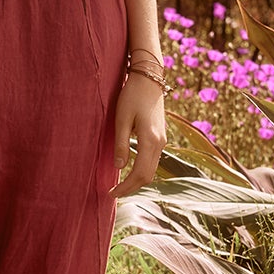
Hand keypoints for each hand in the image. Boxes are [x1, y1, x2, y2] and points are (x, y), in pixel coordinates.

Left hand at [110, 74, 166, 195]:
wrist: (149, 79)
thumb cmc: (132, 96)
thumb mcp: (122, 119)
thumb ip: (121, 144)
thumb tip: (119, 167)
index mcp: (150, 140)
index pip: (140, 173)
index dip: (126, 187)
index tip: (111, 193)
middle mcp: (160, 143)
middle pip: (148, 176)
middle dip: (131, 188)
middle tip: (113, 193)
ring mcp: (162, 140)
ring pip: (152, 169)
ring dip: (137, 180)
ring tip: (120, 185)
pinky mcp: (160, 136)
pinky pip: (152, 160)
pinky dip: (142, 170)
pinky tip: (129, 170)